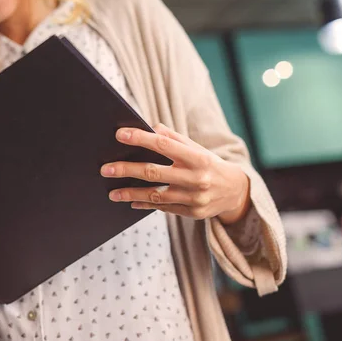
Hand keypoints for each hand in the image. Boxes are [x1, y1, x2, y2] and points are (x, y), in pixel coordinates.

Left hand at [100, 123, 250, 222]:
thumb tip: (150, 127)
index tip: (120, 134)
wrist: (235, 192)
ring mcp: (194, 198)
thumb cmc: (210, 165)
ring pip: (155, 195)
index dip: (141, 138)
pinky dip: (145, 204)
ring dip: (131, 193)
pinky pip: (163, 208)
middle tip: (105, 169)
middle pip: (154, 172)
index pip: (164, 145)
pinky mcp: (192, 213)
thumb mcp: (197, 149)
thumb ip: (174, 139)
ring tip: (112, 192)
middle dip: (127, 170)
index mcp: (197, 157)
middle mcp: (196, 178)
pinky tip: (130, 201)